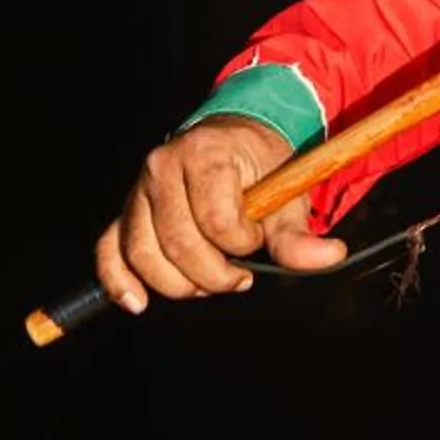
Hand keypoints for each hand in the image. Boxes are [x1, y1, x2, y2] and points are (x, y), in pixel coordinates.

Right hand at [94, 114, 347, 310]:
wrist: (233, 138)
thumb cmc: (260, 165)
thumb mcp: (287, 191)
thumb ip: (299, 232)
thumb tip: (330, 256)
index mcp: (205, 152)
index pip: (217, 221)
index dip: (241, 244)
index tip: (255, 241)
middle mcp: (163, 165)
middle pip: (177, 243)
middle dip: (212, 274)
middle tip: (238, 275)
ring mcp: (139, 189)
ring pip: (143, 253)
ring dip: (177, 284)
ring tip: (206, 281)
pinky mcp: (126, 211)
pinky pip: (109, 250)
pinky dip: (119, 280)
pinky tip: (137, 302)